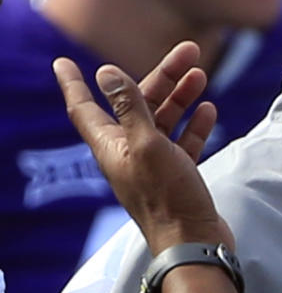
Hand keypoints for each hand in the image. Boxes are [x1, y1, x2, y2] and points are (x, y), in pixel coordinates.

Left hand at [53, 41, 234, 255]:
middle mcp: (129, 153)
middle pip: (139, 104)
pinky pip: (184, 141)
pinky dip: (195, 124)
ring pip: (165, 119)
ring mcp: (154, 164)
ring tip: (202, 75)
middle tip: (190, 51)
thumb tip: (107, 74)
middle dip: (163, 76)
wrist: (194, 240)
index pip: (85, 107)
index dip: (73, 83)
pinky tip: (208, 111)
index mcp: (111, 146)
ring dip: (181, 96)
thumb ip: (131, 107)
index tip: (63, 62)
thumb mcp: (147, 144)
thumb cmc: (167, 196)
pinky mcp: (177, 174)